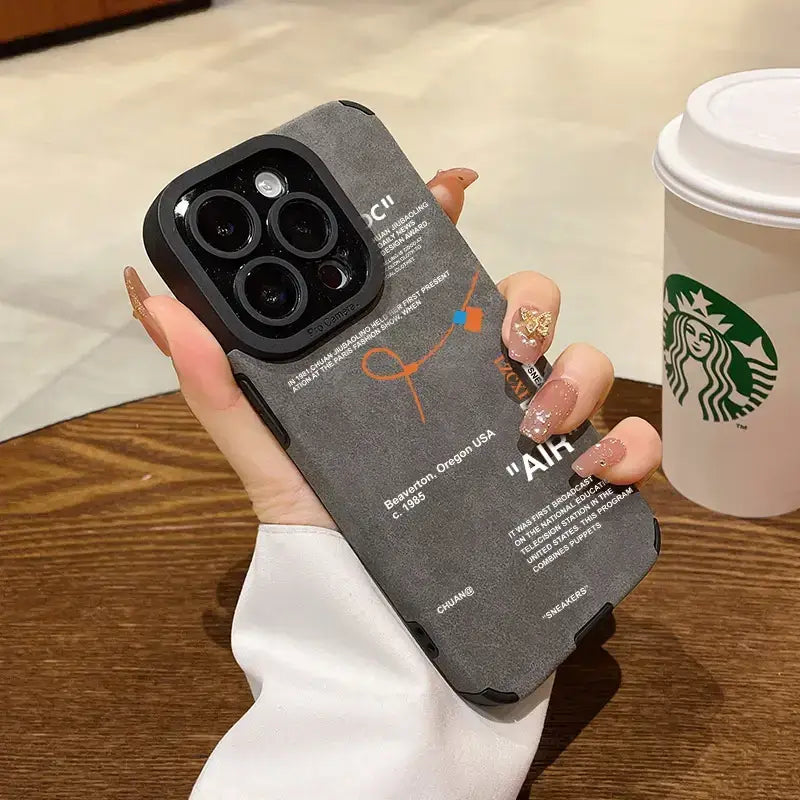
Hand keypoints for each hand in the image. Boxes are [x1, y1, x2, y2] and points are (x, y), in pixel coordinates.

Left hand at [125, 169, 660, 528]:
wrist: (387, 652)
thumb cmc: (328, 551)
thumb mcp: (272, 462)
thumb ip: (218, 386)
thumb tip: (152, 295)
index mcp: (411, 372)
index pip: (435, 278)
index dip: (446, 221)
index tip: (453, 186)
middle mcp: (473, 394)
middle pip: (523, 306)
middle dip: (528, 303)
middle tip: (503, 343)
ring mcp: (527, 439)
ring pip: (584, 362)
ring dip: (576, 374)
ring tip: (537, 424)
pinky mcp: (569, 489)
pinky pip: (629, 446)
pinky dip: (629, 445)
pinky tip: (592, 467)